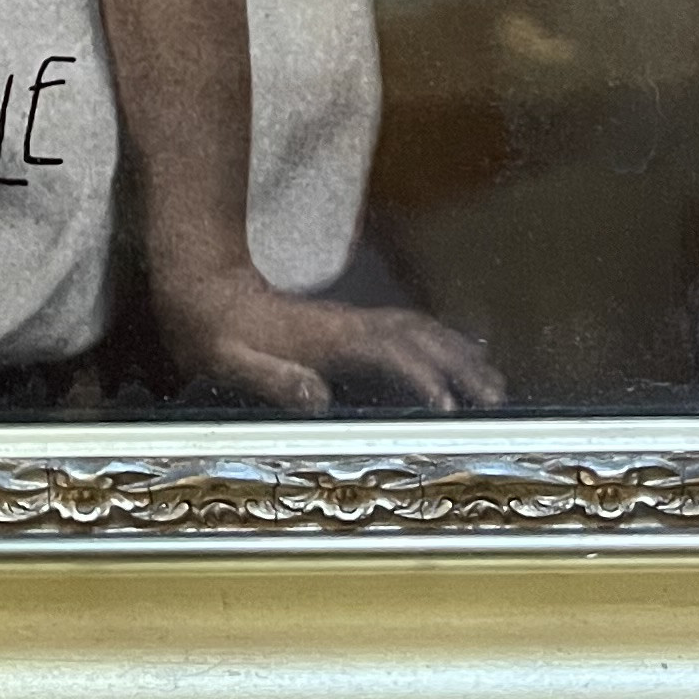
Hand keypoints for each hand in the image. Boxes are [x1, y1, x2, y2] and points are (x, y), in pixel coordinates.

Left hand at [154, 265, 505, 415]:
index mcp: (326, 337)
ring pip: (420, 329)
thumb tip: (319, 398)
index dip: (420, 378)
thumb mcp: (227, 361)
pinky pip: (407, 331)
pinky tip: (453, 362)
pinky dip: (440, 344)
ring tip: (493, 385)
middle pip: (420, 336)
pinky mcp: (349, 328)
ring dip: (459, 353)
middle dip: (461, 365)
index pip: (389, 352)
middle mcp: (348, 325)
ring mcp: (351, 323)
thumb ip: (271, 379)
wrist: (202, 288)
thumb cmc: (212, 332)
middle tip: (497, 399)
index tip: (446, 409)